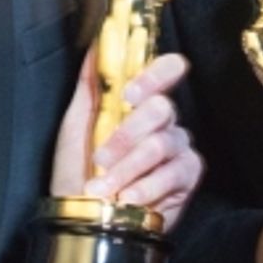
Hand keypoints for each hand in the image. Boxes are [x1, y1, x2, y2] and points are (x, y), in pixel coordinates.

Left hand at [50, 51, 202, 231]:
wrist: (82, 216)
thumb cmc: (77, 171)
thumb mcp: (76, 125)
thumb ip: (91, 85)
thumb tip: (97, 45)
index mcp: (139, 103)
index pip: (166, 71)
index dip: (154, 75)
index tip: (129, 95)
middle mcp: (164, 122)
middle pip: (162, 109)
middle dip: (127, 134)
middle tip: (102, 157)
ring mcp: (177, 148)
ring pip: (163, 143)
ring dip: (128, 167)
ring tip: (104, 187)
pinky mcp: (187, 177)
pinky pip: (175, 172)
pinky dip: (147, 186)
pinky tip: (129, 198)